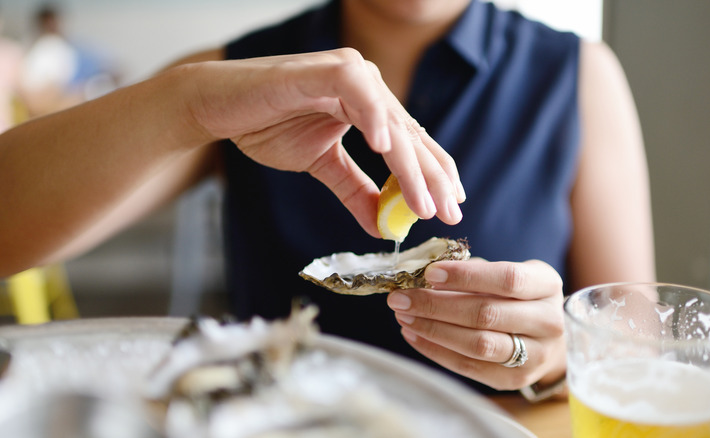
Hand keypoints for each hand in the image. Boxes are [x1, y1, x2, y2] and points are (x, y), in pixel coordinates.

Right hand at [182, 48, 464, 236]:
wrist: (216, 107)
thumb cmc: (266, 125)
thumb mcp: (322, 166)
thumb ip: (355, 191)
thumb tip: (383, 227)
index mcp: (370, 105)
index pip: (412, 143)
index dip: (434, 176)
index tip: (452, 209)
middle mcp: (367, 85)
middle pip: (410, 135)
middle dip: (433, 178)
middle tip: (449, 213)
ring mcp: (347, 73)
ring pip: (391, 120)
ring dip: (409, 163)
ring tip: (424, 201)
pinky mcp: (322, 68)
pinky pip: (356, 91)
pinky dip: (372, 116)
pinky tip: (386, 147)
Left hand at [387, 259, 565, 389]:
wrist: (548, 339)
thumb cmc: (518, 298)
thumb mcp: (509, 273)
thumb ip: (475, 271)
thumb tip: (425, 274)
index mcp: (546, 284)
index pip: (506, 279)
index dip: (466, 276)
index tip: (429, 273)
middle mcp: (548, 322)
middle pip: (486, 314)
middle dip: (436, 306)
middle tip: (402, 298)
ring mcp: (535, 355)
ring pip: (478, 344)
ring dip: (433, 330)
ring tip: (404, 317)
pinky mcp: (515, 379)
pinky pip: (469, 367)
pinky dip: (436, 351)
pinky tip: (414, 335)